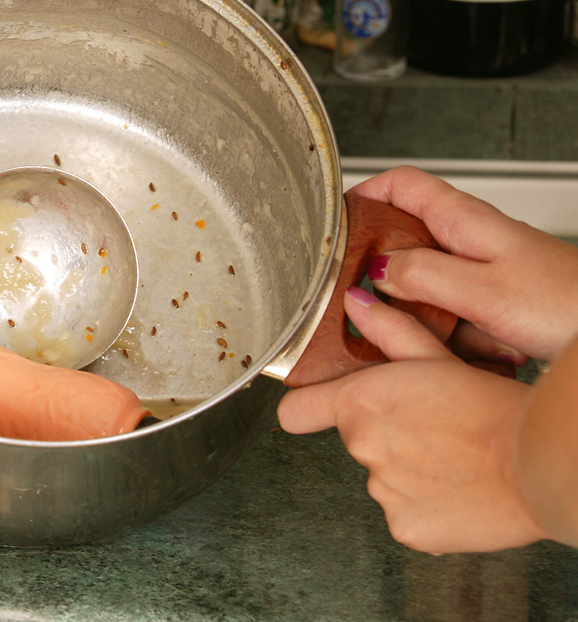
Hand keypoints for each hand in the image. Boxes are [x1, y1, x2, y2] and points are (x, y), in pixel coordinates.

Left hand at [278, 285, 546, 553]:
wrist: (537, 463)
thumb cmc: (492, 408)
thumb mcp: (438, 357)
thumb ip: (390, 331)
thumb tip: (356, 304)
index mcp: (360, 403)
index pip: (296, 412)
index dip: (306, 408)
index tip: (312, 408)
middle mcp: (362, 448)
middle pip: (359, 440)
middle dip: (387, 433)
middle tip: (434, 427)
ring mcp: (382, 492)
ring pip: (387, 478)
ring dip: (410, 470)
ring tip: (455, 457)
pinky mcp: (406, 528)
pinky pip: (408, 513)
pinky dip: (429, 506)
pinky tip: (459, 489)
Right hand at [351, 166, 577, 362]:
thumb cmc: (568, 304)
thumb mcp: (481, 289)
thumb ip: (422, 275)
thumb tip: (376, 270)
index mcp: (467, 221)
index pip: (402, 183)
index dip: (364, 192)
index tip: (335, 218)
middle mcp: (474, 241)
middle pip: (406, 238)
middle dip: (380, 269)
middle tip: (356, 290)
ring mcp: (487, 272)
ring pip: (428, 285)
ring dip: (419, 314)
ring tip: (422, 337)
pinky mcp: (498, 304)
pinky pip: (455, 315)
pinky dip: (453, 336)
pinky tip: (469, 353)